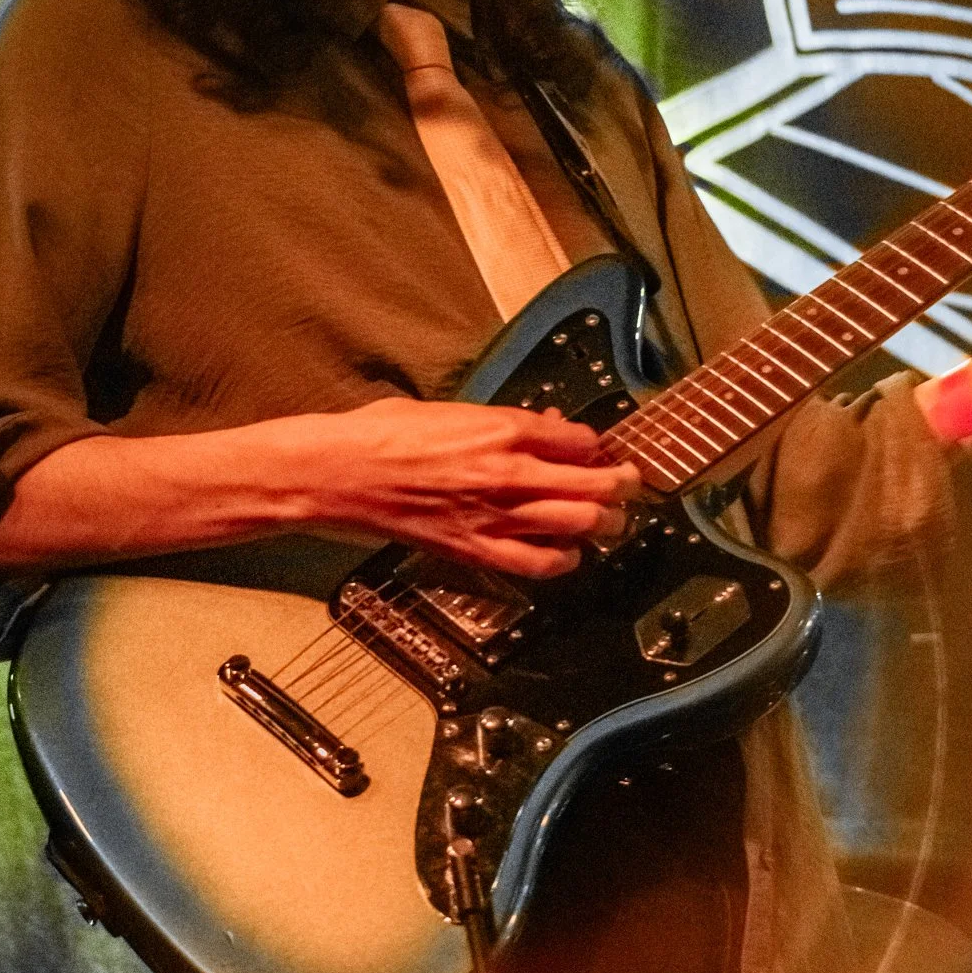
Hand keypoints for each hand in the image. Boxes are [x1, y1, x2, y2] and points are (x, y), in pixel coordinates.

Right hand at [291, 398, 642, 577]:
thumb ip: (501, 421)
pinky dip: (564, 560)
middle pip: (593, 482)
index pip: (578, 438)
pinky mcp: (474, 549)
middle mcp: (507, 471)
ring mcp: (494, 514)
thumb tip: (541, 428)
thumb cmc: (383, 434)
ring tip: (612, 520)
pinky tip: (570, 554)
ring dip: (604, 522)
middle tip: (630, 485)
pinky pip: (537, 563)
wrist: (340, 472)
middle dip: (622, 485)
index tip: (602, 450)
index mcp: (501, 427)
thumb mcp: (448, 409)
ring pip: (577, 523)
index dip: (598, 445)